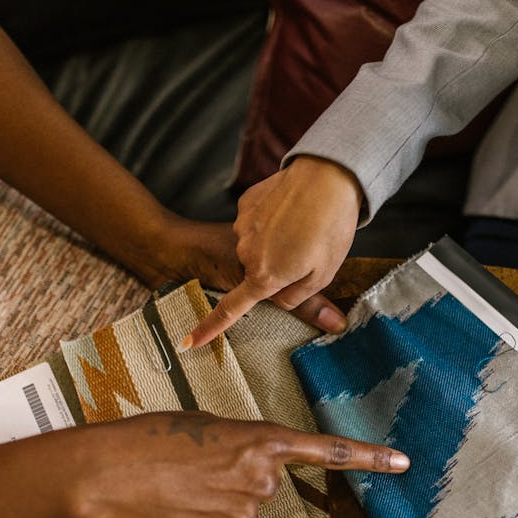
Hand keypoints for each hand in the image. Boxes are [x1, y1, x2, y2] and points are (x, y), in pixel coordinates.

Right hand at [64, 412, 408, 517]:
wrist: (111, 472)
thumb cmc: (152, 438)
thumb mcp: (205, 427)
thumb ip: (240, 448)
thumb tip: (247, 481)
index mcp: (260, 440)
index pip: (326, 450)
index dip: (368, 456)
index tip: (403, 463)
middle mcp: (261, 479)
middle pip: (267, 484)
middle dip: (238, 478)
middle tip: (195, 468)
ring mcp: (244, 514)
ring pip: (244, 511)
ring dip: (218, 503)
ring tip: (179, 488)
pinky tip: (178, 513)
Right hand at [152, 218, 346, 337]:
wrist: (326, 174)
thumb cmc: (330, 227)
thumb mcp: (323, 273)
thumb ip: (300, 299)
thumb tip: (282, 303)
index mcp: (264, 276)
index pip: (230, 310)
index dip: (209, 328)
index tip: (187, 343)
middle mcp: (246, 253)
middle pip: (259, 273)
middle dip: (278, 269)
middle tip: (310, 249)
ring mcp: (243, 225)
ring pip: (259, 246)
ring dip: (278, 241)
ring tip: (306, 225)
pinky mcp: (247, 202)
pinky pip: (258, 221)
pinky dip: (273, 219)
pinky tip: (294, 209)